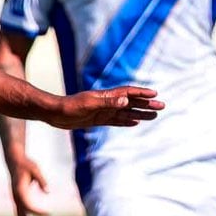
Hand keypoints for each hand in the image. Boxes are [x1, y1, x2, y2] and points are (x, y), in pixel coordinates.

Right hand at [8, 155, 50, 215]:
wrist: (14, 161)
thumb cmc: (26, 165)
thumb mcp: (35, 169)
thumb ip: (41, 180)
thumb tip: (48, 192)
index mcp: (18, 190)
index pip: (27, 206)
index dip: (37, 212)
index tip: (49, 213)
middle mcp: (15, 197)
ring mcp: (16, 200)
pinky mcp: (18, 201)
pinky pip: (22, 214)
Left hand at [46, 86, 161, 128]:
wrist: (53, 114)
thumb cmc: (69, 107)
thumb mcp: (89, 105)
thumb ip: (107, 103)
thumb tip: (126, 101)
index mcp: (106, 96)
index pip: (128, 93)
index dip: (142, 93)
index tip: (155, 94)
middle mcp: (107, 103)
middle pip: (131, 102)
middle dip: (146, 104)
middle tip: (162, 106)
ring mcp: (103, 111)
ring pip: (126, 112)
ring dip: (140, 113)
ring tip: (154, 115)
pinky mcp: (97, 120)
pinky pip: (116, 121)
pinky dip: (127, 121)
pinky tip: (135, 122)